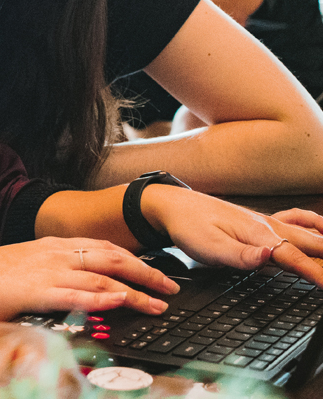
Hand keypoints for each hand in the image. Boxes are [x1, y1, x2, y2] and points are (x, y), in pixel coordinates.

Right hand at [0, 237, 178, 321]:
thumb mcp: (20, 270)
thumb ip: (47, 276)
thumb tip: (73, 290)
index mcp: (48, 246)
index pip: (101, 246)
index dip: (132, 257)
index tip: (154, 269)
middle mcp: (51, 252)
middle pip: (110, 256)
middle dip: (145, 270)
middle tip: (172, 285)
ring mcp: (43, 269)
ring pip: (100, 276)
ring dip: (134, 289)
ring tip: (159, 302)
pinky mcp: (33, 290)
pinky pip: (74, 293)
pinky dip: (100, 298)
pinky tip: (119, 303)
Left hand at [143, 187, 322, 285]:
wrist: (172, 205)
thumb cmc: (188, 225)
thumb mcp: (209, 247)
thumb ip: (242, 256)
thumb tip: (272, 257)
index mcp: (258, 233)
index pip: (296, 258)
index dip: (318, 275)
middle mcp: (267, 225)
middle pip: (310, 243)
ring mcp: (265, 221)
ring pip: (307, 232)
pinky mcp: (258, 222)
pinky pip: (294, 221)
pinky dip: (313, 226)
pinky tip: (319, 229)